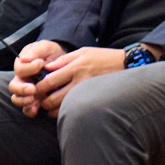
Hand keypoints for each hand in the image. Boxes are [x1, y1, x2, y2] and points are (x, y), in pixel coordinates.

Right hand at [6, 40, 65, 111]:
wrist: (63, 63)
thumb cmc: (51, 53)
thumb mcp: (45, 47)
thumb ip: (35, 50)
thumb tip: (24, 58)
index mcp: (22, 66)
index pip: (19, 69)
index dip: (29, 68)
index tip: (41, 63)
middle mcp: (22, 80)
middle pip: (14, 87)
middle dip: (22, 89)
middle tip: (33, 89)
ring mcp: (27, 92)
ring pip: (18, 99)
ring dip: (24, 101)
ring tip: (33, 99)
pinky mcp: (35, 101)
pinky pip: (27, 109)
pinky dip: (29, 110)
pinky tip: (35, 110)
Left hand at [8, 45, 131, 116]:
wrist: (127, 65)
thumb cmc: (104, 57)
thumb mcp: (83, 51)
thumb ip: (63, 60)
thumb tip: (46, 68)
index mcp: (74, 67)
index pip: (49, 81)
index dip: (40, 88)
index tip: (38, 89)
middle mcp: (80, 81)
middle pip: (54, 98)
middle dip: (44, 102)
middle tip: (42, 101)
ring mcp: (87, 92)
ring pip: (64, 108)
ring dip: (54, 110)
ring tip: (51, 107)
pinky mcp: (94, 100)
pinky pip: (76, 110)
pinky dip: (67, 113)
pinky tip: (66, 109)